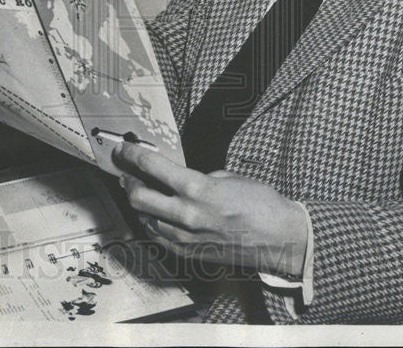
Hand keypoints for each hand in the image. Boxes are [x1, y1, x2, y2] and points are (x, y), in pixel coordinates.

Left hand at [113, 142, 307, 276]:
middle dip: (128, 181)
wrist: (279, 238)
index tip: (123, 148)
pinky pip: (158, 236)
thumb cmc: (260, 203)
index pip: (152, 167)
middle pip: (138, 197)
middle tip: (126, 171)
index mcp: (198, 188)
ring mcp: (186, 238)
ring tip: (139, 191)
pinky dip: (152, 222)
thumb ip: (199, 178)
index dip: (132, 155)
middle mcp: (187, 214)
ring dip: (139, 203)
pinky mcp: (189, 253)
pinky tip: (154, 213)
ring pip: (145, 218)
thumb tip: (180, 179)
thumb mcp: (229, 177)